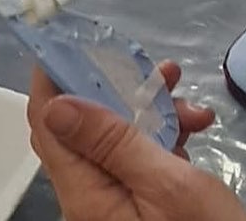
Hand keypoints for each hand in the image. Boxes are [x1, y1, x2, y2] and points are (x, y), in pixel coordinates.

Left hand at [27, 62, 245, 220]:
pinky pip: (140, 158)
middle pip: (86, 128)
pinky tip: (197, 128)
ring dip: (154, 112)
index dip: (54, 80)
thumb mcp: (168, 184)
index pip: (49, 126)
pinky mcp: (139, 204)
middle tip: (159, 68)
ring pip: (119, 138)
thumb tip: (57, 105)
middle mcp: (91, 196)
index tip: (74, 41)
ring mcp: (115, 201)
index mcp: (86, 193)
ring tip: (195, 107)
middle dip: (120, 90)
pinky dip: (167, 137)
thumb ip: (113, 144)